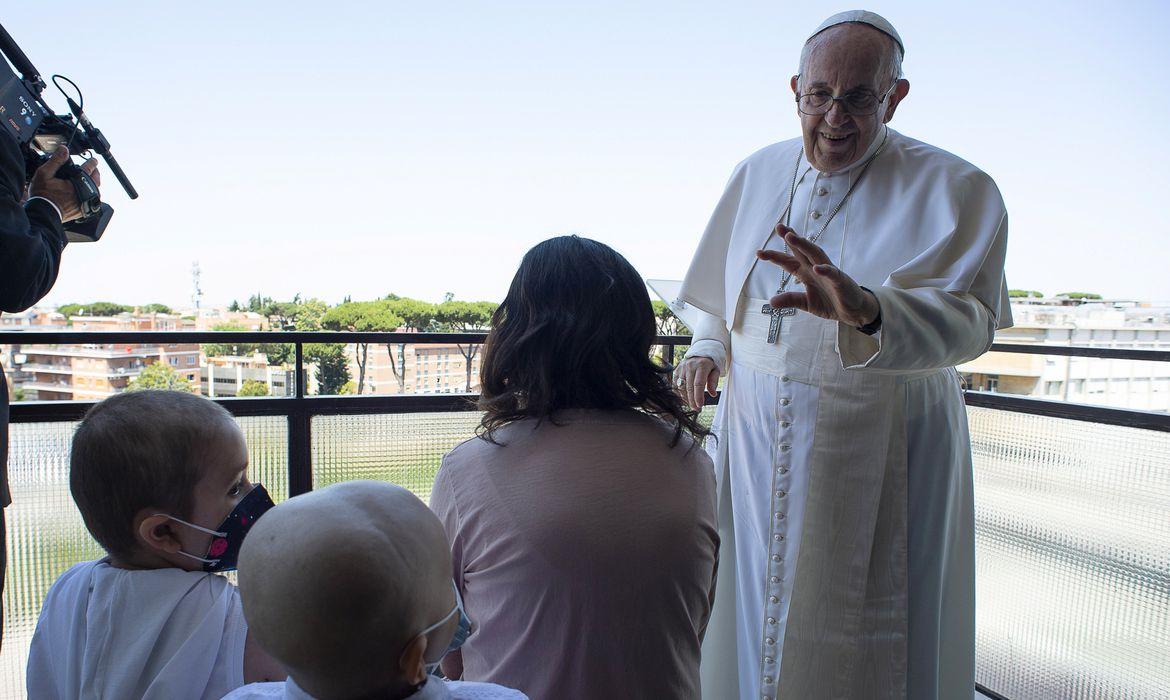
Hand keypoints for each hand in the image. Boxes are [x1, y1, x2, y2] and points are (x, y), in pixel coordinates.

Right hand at [29, 146, 101, 221]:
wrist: (44, 213)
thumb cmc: (43, 195)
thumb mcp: (45, 174)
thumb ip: (56, 161)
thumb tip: (64, 149)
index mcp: (78, 182)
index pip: (89, 168)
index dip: (91, 162)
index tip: (94, 160)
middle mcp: (85, 192)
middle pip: (96, 180)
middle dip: (95, 173)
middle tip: (93, 169)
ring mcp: (86, 202)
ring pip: (95, 190)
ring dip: (93, 183)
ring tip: (89, 179)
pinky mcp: (84, 209)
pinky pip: (91, 199)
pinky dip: (89, 193)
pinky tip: (84, 191)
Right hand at [674, 356, 719, 409]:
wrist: (698, 354)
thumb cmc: (708, 365)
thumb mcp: (715, 371)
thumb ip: (714, 382)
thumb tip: (713, 394)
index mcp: (701, 365)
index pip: (698, 384)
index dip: (698, 396)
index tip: (700, 405)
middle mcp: (690, 366)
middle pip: (689, 387)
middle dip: (692, 400)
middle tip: (696, 409)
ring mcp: (681, 368)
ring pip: (681, 387)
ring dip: (686, 398)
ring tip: (692, 405)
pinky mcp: (676, 371)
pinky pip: (676, 385)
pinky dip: (680, 393)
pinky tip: (685, 399)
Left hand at [756, 227, 878, 326]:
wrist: (852, 312)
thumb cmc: (830, 302)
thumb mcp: (806, 303)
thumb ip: (790, 300)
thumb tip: (771, 302)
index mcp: (806, 272)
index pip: (788, 261)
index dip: (775, 256)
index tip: (759, 252)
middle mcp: (815, 268)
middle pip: (801, 250)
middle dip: (790, 238)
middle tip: (779, 227)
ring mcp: (828, 272)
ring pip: (816, 254)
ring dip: (804, 245)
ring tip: (791, 237)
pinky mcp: (840, 281)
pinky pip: (832, 273)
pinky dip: (825, 270)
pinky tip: (817, 267)